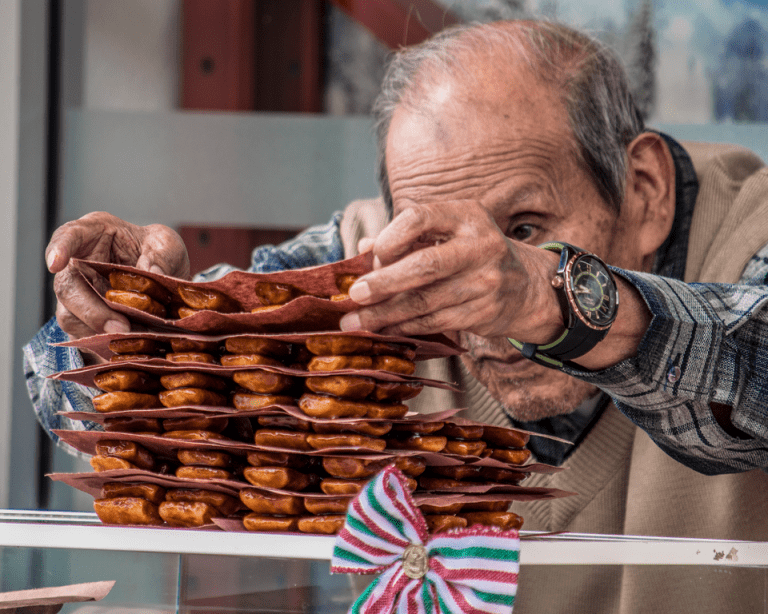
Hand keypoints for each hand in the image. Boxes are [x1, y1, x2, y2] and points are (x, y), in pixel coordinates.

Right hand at [47, 211, 189, 339]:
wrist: (165, 283)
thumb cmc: (158, 254)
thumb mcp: (168, 245)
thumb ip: (161, 256)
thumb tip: (152, 273)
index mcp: (94, 233)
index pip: (68, 235)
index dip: (59, 249)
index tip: (55, 264)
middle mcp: (78, 262)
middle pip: (68, 286)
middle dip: (92, 310)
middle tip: (121, 326)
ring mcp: (77, 292)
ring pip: (70, 314)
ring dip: (99, 328)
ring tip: (130, 335)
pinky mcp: (82, 318)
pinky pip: (82, 334)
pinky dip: (104, 340)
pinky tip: (127, 341)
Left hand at [340, 200, 562, 341]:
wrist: (525, 285)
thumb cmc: (472, 254)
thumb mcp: (447, 234)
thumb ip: (406, 239)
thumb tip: (363, 249)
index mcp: (466, 215)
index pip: (419, 218)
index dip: (390, 238)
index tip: (372, 256)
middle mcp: (480, 245)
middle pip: (423, 266)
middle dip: (383, 283)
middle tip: (354, 296)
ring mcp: (485, 281)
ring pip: (425, 301)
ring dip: (385, 314)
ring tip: (355, 322)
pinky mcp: (484, 311)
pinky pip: (434, 321)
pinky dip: (404, 327)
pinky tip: (384, 329)